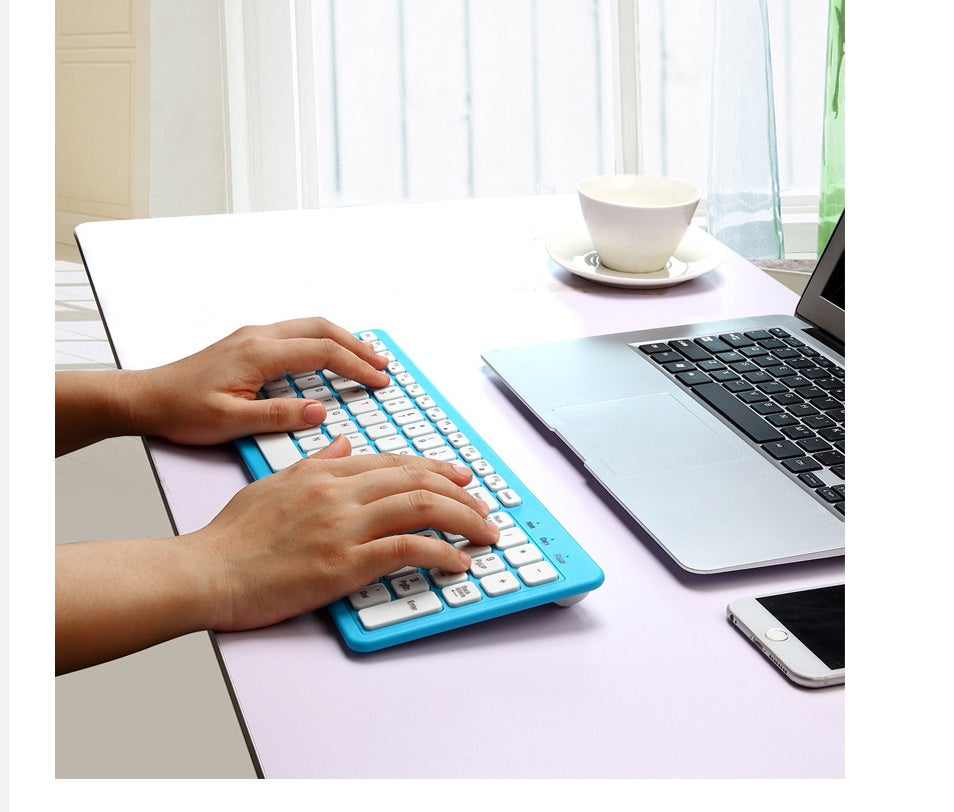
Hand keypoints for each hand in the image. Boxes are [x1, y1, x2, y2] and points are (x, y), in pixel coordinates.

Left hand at [125, 317, 390, 444]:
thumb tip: (318, 412)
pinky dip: (322, 341)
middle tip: (382, 365)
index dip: (355, 366)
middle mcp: (258, 336)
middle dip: (357, 345)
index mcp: (259, 353)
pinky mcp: (246, 343)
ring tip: (365, 357)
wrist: (144, 398)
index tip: (378, 380)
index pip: (322, 352)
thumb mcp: (230, 422)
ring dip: (341, 340)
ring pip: (309, 326)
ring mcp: (252, 336)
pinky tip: (328, 356)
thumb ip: (278, 416)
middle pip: (322, 328)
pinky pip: (295, 333)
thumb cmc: (180, 410)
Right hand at [185, 440, 499, 631]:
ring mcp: (343, 527)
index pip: (393, 462)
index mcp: (324, 472)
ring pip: (420, 508)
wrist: (207, 571)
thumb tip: (342, 442)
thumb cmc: (232, 535)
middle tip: (483, 505)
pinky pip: (406, 550)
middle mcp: (339, 493)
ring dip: (463, 519)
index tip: (459, 477)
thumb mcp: (274, 483)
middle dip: (459, 492)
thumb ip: (314, 462)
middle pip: (416, 481)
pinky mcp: (343, 564)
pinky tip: (458, 560)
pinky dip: (440, 552)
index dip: (434, 469)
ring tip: (485, 532)